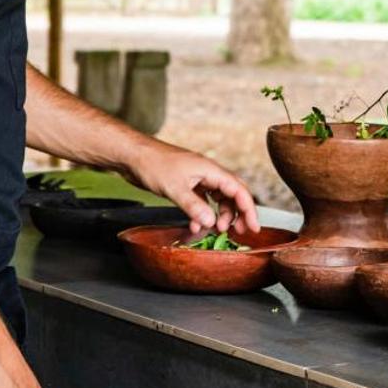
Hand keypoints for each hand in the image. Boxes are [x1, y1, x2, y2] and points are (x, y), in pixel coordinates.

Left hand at [129, 141, 259, 235]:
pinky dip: (202, 213)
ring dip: (220, 215)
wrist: (134, 155)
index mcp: (211, 170)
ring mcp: (197, 178)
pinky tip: (195, 225)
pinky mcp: (187, 184)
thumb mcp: (175, 188)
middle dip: (238, 213)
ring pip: (218, 198)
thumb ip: (194, 206)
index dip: (249, 209)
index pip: (238, 190)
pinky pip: (202, 200)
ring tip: (217, 230)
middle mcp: (208, 173)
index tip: (254, 226)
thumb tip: (212, 223)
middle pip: (232, 194)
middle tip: (240, 232)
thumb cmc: (154, 165)